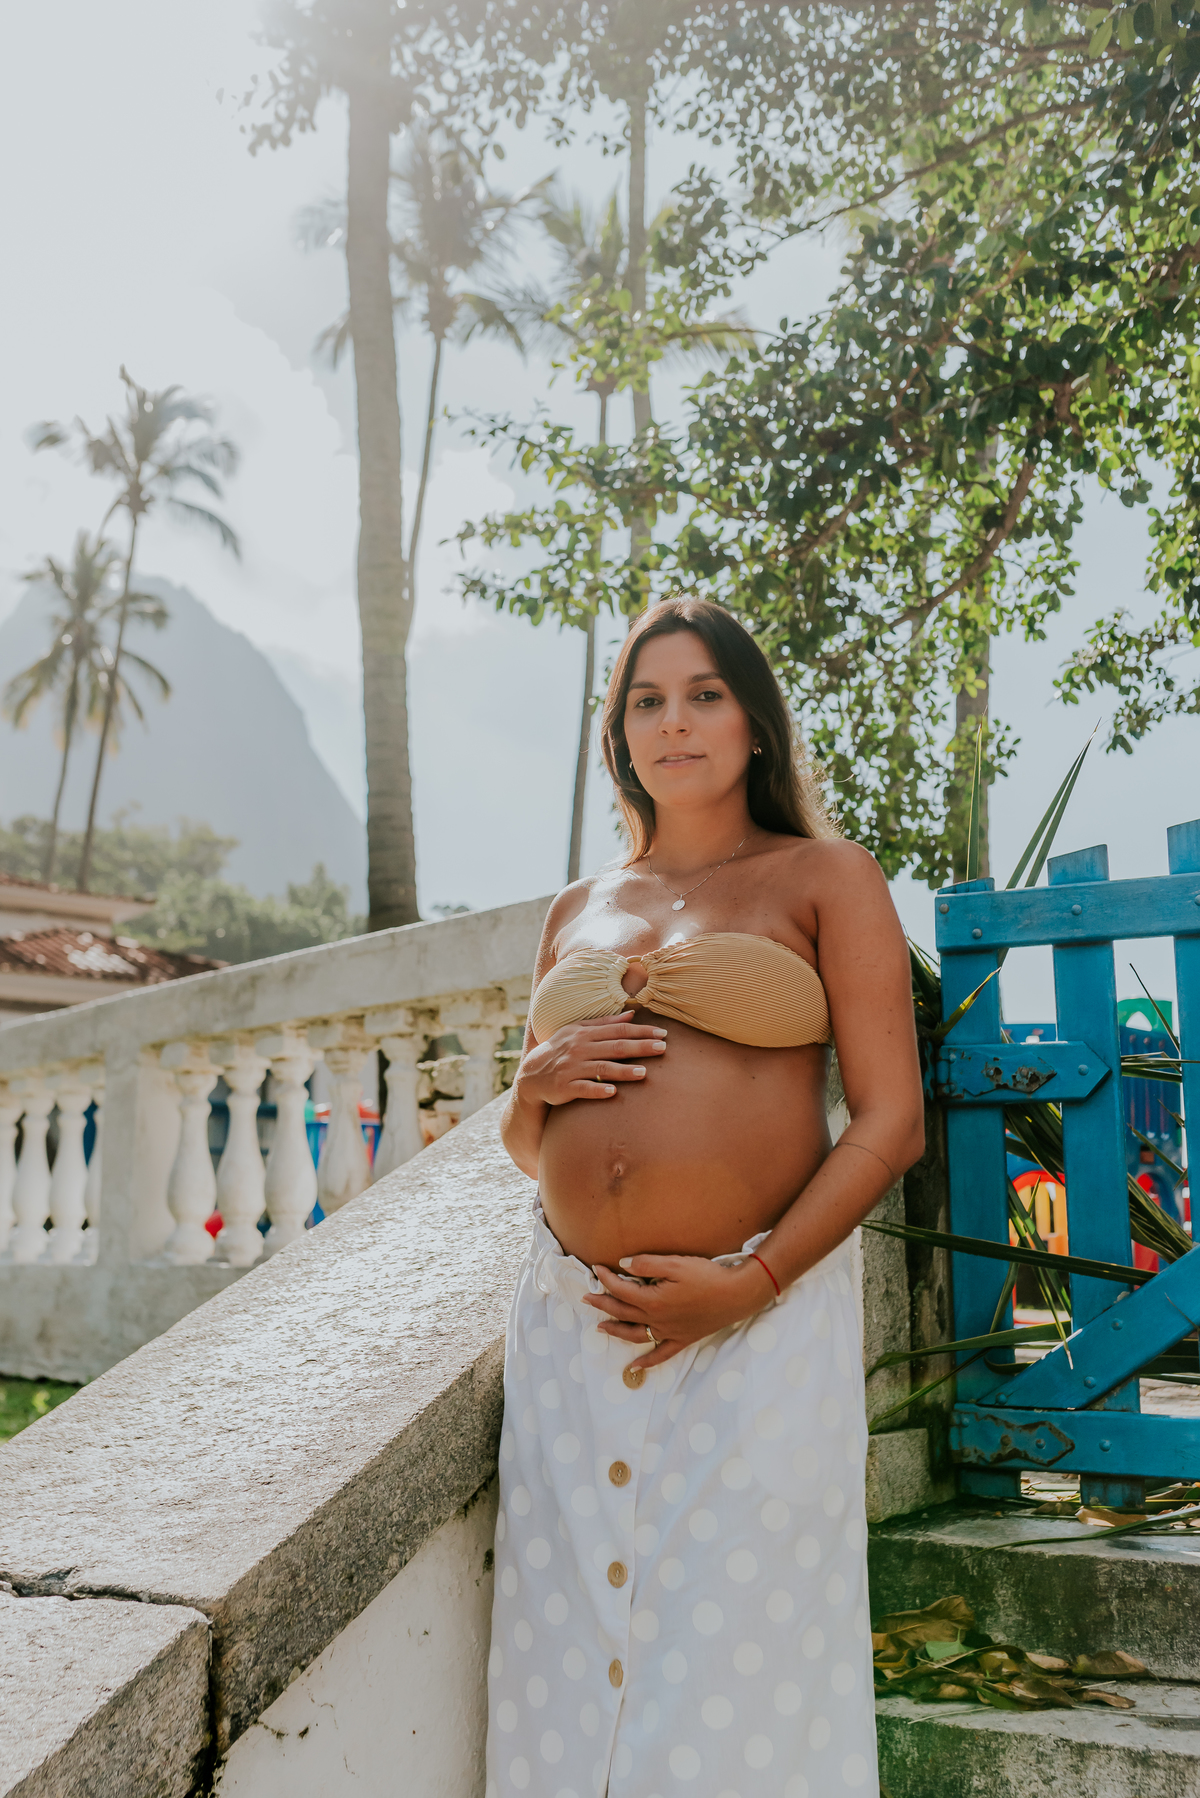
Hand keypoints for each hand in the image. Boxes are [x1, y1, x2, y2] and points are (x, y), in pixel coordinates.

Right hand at [514, 1012, 666, 1106]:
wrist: (532, 1074)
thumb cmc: (560, 1049)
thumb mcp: (578, 1031)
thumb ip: (604, 1023)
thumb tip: (632, 1014)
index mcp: (584, 1033)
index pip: (618, 1030)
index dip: (641, 1031)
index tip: (662, 1033)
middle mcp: (579, 1049)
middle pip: (614, 1047)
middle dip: (639, 1047)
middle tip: (662, 1048)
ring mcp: (571, 1068)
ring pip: (601, 1068)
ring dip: (623, 1071)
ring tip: (644, 1073)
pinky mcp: (565, 1087)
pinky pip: (583, 1089)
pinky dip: (597, 1090)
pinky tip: (613, 1092)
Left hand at [584, 1253, 776, 1366]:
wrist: (736, 1295)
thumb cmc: (707, 1276)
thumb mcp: (676, 1263)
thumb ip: (646, 1264)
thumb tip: (623, 1265)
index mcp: (653, 1300)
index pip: (621, 1289)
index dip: (606, 1278)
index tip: (596, 1268)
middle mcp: (657, 1320)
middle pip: (623, 1313)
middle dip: (602, 1304)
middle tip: (586, 1298)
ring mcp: (669, 1332)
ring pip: (635, 1335)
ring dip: (616, 1330)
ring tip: (600, 1327)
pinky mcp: (682, 1339)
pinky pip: (660, 1354)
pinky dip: (646, 1362)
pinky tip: (634, 1367)